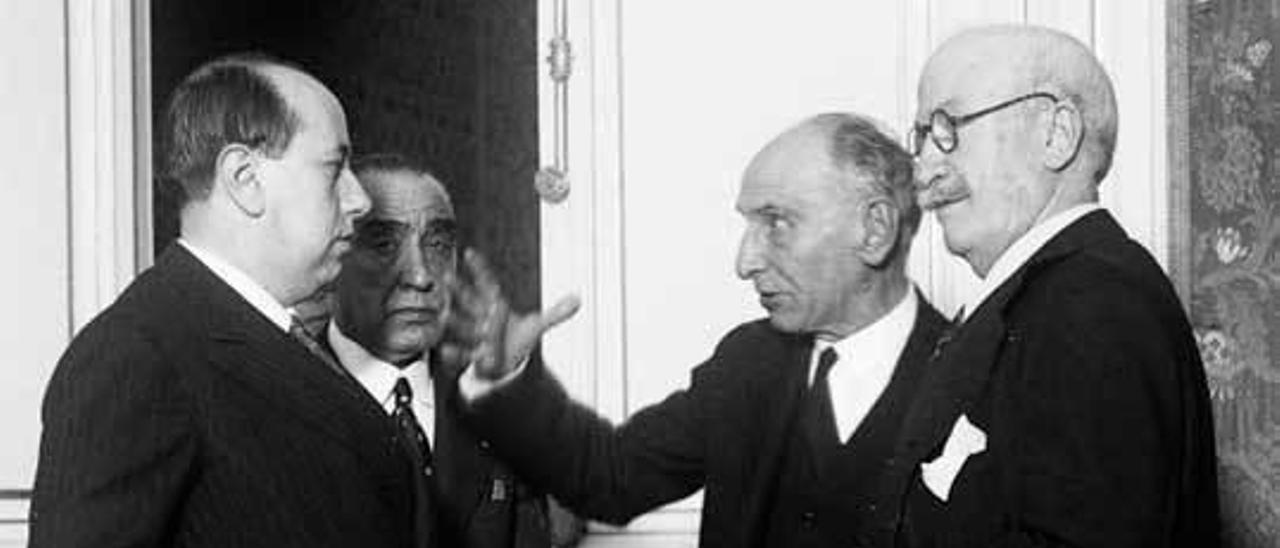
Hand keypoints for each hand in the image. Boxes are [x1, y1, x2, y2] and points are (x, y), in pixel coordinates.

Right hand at [441, 249, 579, 379]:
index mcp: (496, 305)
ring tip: (444, 315)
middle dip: (458, 289)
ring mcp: (476, 337)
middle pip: (468, 300)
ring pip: (462, 325)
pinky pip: (463, 354)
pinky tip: (445, 350)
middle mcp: (482, 318)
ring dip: (453, 320)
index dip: (479, 268)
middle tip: (446, 276)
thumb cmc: (515, 339)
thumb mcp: (536, 326)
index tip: (469, 252)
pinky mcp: (474, 357)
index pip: (487, 282)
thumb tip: (578, 299)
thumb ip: (556, 314)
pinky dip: (454, 353)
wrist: (504, 364)